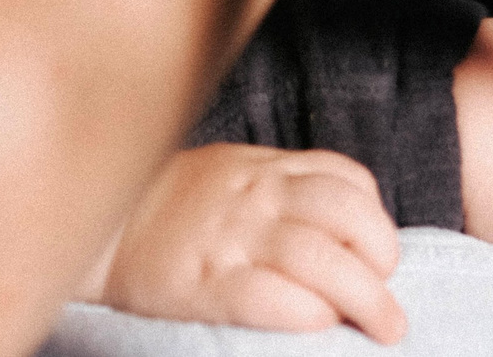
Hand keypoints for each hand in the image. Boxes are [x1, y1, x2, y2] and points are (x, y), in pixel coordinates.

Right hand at [84, 145, 405, 342]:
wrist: (102, 228)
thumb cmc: (175, 207)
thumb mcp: (233, 172)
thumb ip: (284, 187)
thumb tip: (343, 226)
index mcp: (267, 168)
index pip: (348, 180)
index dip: (377, 220)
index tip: (380, 257)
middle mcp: (257, 197)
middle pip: (348, 217)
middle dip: (384, 261)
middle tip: (390, 301)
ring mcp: (233, 239)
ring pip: (322, 259)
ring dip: (366, 297)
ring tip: (384, 325)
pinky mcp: (208, 285)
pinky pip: (274, 298)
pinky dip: (309, 312)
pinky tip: (322, 324)